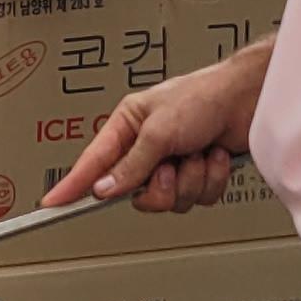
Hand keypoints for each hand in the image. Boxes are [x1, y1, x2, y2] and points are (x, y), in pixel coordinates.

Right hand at [45, 40, 271, 214]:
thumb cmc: (203, 96)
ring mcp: (174, 163)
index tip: (52, 203)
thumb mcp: (159, 130)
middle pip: (137, 195)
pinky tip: (215, 156)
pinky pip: (198, 198)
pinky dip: (210, 179)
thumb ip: (131, 164)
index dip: (71, 185)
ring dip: (191, 179)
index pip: (92, 163)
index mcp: (127, 127)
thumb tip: (104, 188)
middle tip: (171, 165)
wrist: (248, 99)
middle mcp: (147, 148)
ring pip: (171, 201)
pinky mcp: (199, 174)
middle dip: (160, 185)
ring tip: (199, 152)